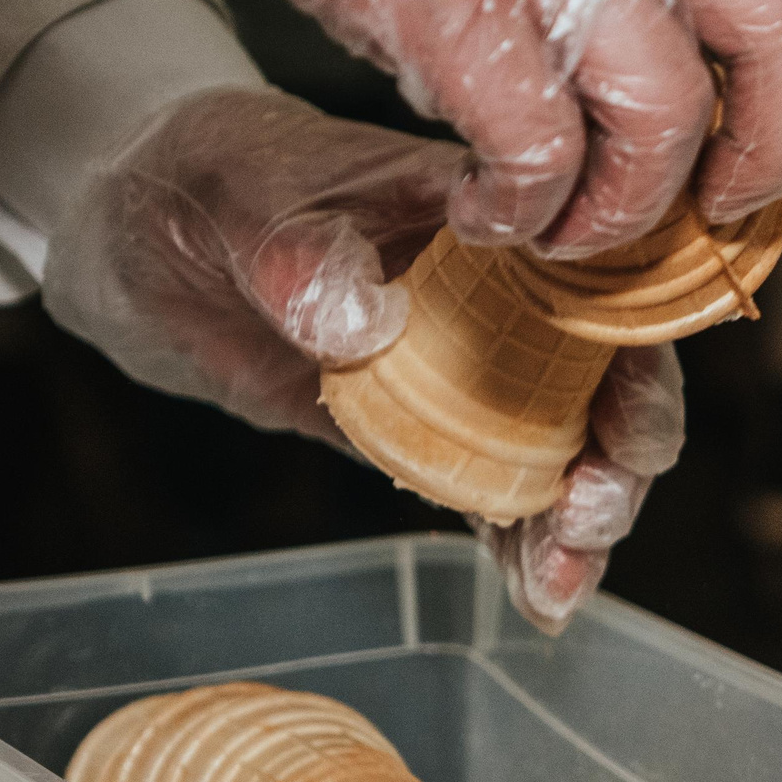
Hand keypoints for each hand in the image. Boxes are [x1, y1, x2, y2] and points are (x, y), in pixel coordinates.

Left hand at [44, 86, 681, 631]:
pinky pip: (500, 494)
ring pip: (565, 453)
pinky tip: (538, 602)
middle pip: (606, 384)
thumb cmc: (208, 179)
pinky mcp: (433, 432)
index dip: (634, 361)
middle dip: (615, 464)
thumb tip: (364, 323)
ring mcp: (475, 370)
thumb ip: (298, 255)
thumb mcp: (239, 199)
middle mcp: (507, 297)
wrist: (147, 233)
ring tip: (558, 588)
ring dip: (577, 526)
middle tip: (585, 521)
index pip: (600, 284)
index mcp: (490, 220)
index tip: (624, 431)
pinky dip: (523, 549)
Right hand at [234, 0, 781, 256]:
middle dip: (762, 147)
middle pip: (774, 33)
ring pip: (662, 119)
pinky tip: (484, 210)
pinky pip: (536, 153)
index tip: (768, 139)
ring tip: (570, 226)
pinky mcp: (454, 9)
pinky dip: (519, 208)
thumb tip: (728, 45)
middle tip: (716, 204)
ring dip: (623, 205)